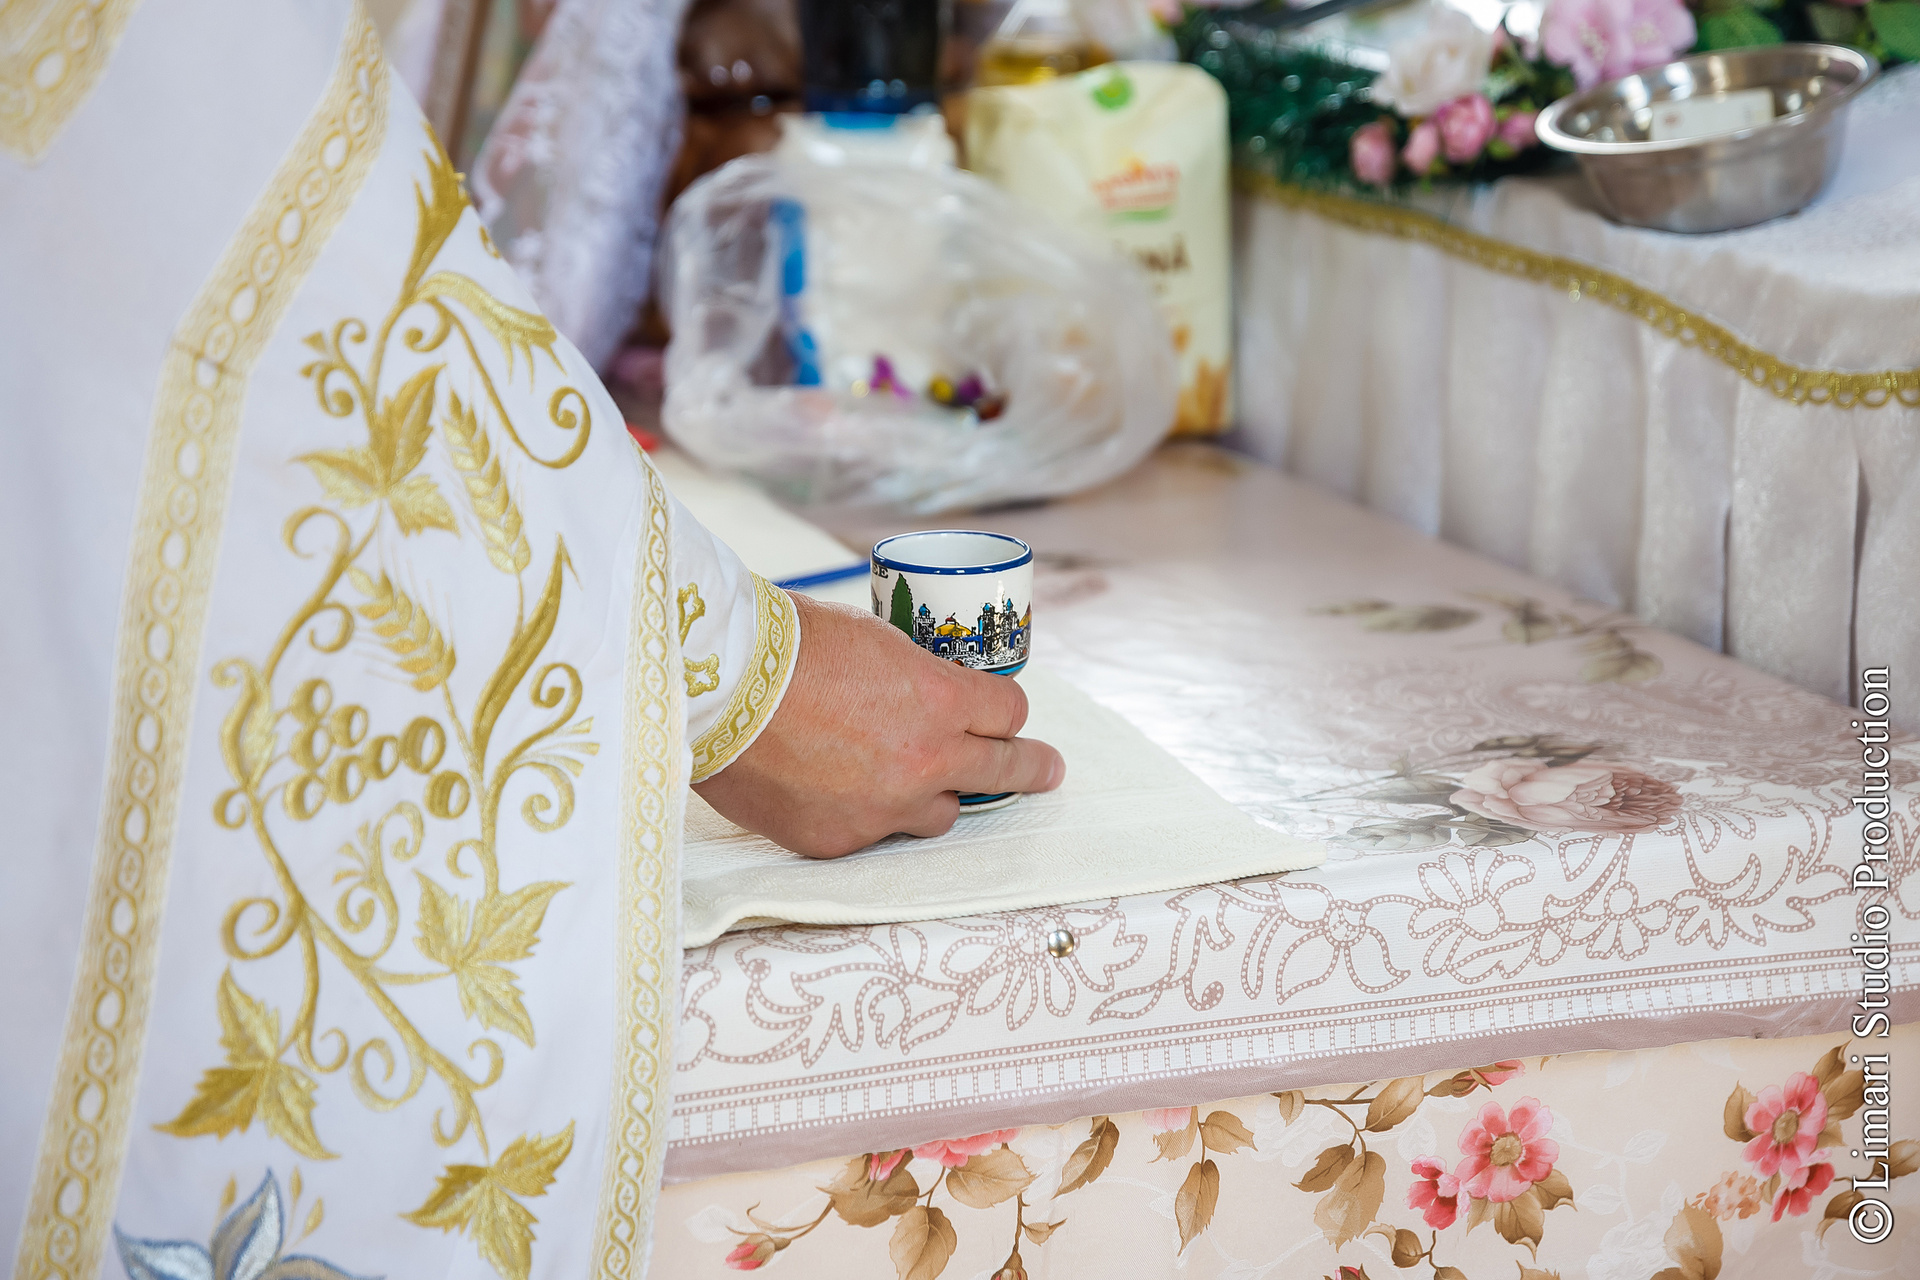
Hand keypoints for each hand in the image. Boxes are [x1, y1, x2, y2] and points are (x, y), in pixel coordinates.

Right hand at [692, 591, 1064, 857]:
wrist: (715, 687)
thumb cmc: (787, 645)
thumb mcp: (875, 642)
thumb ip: (917, 680)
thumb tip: (934, 698)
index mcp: (941, 699)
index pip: (1009, 712)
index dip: (1006, 710)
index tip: (1007, 715)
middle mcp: (926, 760)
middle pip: (1004, 771)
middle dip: (1031, 768)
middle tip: (1048, 770)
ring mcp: (885, 807)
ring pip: (941, 814)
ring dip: (933, 793)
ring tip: (911, 779)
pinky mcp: (841, 841)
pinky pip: (875, 833)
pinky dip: (865, 812)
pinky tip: (836, 789)